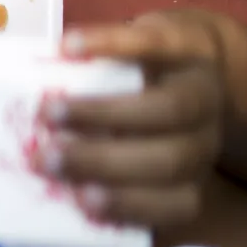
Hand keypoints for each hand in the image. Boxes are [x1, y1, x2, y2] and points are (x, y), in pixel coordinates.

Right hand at [46, 11, 224, 225]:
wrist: (183, 59)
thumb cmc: (137, 121)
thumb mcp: (131, 158)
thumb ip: (99, 177)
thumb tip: (41, 187)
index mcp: (190, 175)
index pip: (178, 202)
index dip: (133, 203)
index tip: (80, 199)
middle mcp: (205, 137)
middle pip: (170, 159)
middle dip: (104, 161)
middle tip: (45, 157)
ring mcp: (201, 87)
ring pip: (171, 107)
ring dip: (103, 112)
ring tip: (48, 112)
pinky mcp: (186, 43)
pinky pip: (154, 44)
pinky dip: (110, 45)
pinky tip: (68, 49)